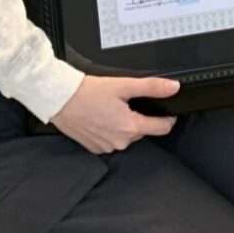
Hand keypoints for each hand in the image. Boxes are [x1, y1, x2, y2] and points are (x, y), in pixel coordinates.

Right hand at [51, 75, 180, 153]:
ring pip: (126, 136)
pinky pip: (111, 140)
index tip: (168, 111)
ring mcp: (106, 147)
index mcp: (130, 127)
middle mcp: (120, 142)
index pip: (162, 128)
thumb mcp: (124, 85)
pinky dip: (111, 130)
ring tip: (113, 108)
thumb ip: (151, 87)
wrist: (60, 99)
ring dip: (125, 124)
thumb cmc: (88, 92)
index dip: (168, 118)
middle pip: (143, 131)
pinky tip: (102, 117)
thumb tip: (173, 87)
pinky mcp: (94, 147)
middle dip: (140, 117)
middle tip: (129, 102)